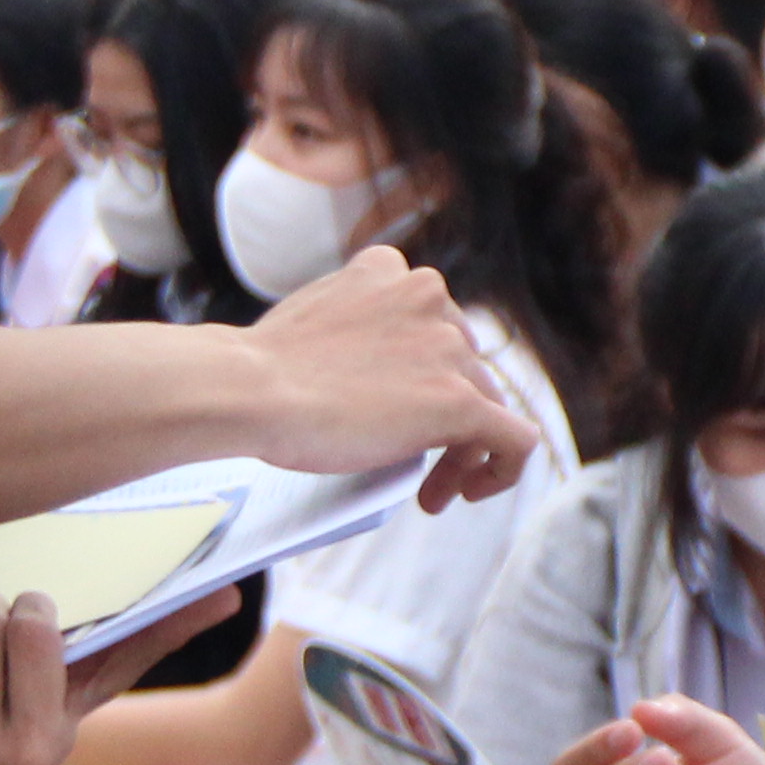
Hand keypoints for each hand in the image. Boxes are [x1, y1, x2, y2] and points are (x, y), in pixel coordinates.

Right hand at [242, 248, 539, 507]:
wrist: (249, 390)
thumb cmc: (262, 370)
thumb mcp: (316, 317)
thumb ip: (357, 325)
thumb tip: (373, 368)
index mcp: (391, 272)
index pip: (432, 325)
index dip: (423, 373)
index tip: (394, 409)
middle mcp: (429, 298)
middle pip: (462, 367)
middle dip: (441, 418)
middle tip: (412, 464)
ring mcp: (448, 348)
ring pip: (485, 405)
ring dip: (460, 452)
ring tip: (431, 491)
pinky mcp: (459, 401)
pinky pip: (515, 439)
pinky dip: (504, 469)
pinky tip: (469, 492)